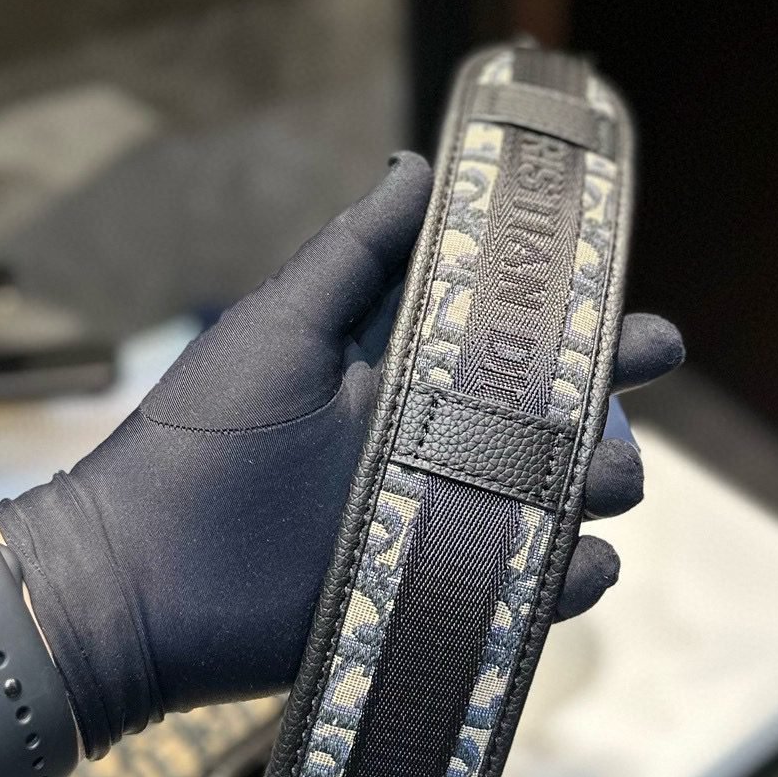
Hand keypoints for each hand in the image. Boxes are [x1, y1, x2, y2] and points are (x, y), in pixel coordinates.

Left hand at [0, 153, 682, 756]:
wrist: (130, 581)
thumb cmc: (196, 440)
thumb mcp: (279, 328)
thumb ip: (354, 255)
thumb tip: (422, 168)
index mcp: (401, 380)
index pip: (513, 349)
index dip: (583, 331)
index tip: (641, 317)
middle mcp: (427, 453)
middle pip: (550, 431)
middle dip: (609, 409)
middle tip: (647, 376)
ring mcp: (430, 535)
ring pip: (547, 510)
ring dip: (593, 491)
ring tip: (610, 482)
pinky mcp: (420, 608)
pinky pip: (516, 600)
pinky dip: (561, 587)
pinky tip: (583, 567)